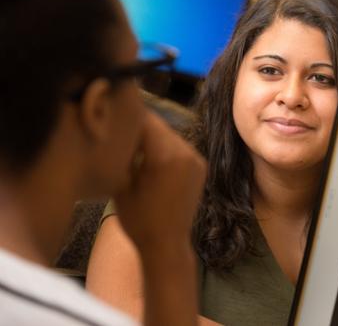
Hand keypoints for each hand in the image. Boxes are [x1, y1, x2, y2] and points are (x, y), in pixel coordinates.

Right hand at [113, 111, 206, 252]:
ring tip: (134, 151)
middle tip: (120, 134)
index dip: (126, 118)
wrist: (167, 244)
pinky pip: (179, 147)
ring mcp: (196, 159)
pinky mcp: (200, 166)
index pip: (145, 119)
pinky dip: (164, 149)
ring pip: (168, 135)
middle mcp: (187, 152)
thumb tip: (115, 128)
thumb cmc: (138, 219)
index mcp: (166, 155)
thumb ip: (122, 152)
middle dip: (139, 128)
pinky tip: (150, 162)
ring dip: (152, 138)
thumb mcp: (121, 183)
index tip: (112, 121)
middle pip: (158, 126)